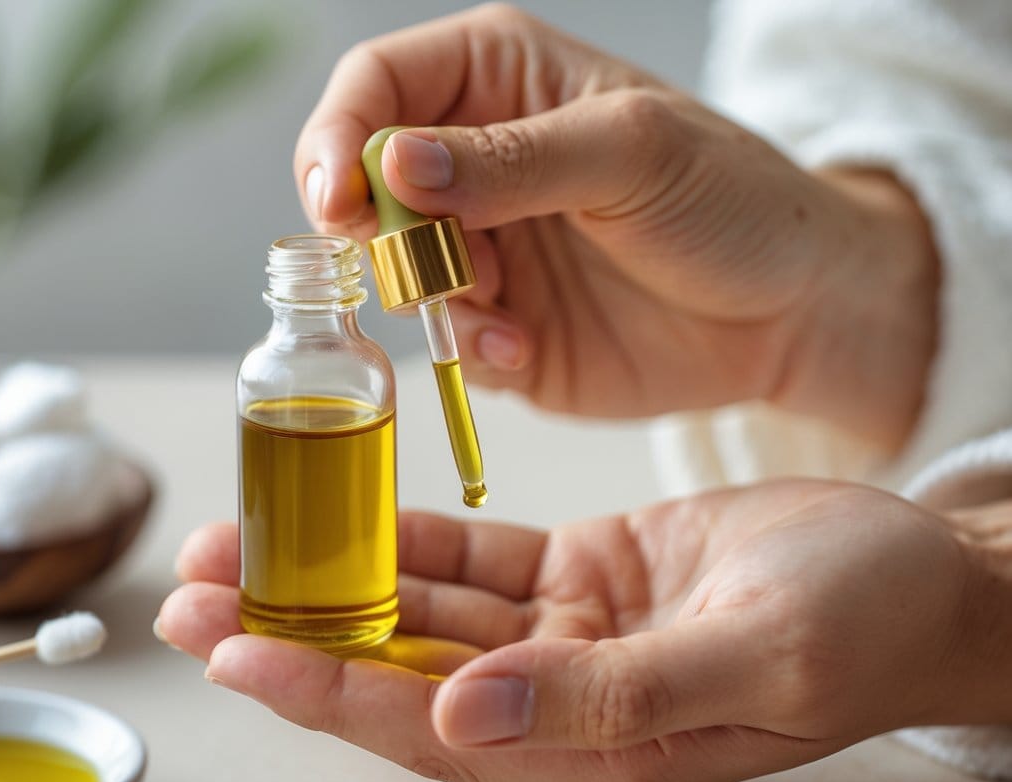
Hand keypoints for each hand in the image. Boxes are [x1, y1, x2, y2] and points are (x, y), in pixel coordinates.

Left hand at [158, 481, 1009, 781]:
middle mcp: (561, 703)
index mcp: (594, 747)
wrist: (924, 578)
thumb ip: (609, 698)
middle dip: (290, 633)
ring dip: (331, 581)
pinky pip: (476, 561)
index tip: (233, 644)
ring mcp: (565, 641)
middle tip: (187, 593)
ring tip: (234, 546)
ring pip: (421, 615)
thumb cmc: (865, 622)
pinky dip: (409, 538)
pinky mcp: (581, 580)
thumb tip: (464, 719)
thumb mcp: (752, 655)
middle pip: (397, 675)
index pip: (425, 727)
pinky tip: (348, 513)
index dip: (324, 687)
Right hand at [295, 4, 937, 450]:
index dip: (339, 140)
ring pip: (392, 273)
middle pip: (362, 187)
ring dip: (432, 299)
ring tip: (504, 315)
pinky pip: (442, 341)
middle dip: (380, 235)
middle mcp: (475, 162)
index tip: (339, 203)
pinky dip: (467, 351)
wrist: (793, 309)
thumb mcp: (632, 154)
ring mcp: (484, 248)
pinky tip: (521, 350)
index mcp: (499, 81)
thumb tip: (394, 164)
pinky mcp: (499, 325)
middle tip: (431, 266)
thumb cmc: (734, 199)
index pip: (375, 88)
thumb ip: (511, 160)